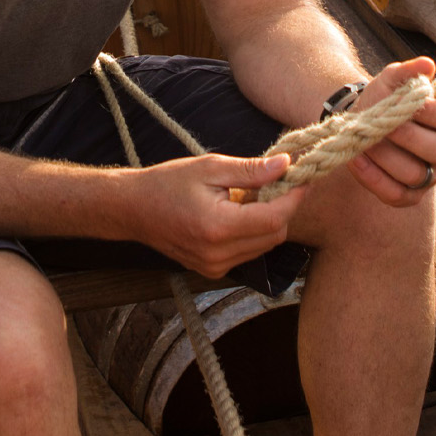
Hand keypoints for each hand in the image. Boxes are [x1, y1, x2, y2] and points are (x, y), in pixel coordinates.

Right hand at [127, 153, 304, 277]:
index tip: (302, 177)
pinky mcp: (212, 270)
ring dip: (269, 220)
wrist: (133, 209)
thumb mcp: (210, 167)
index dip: (294, 198)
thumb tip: (285, 165)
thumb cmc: (167, 183)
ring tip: (254, 194)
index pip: (274, 218)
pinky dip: (253, 231)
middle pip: (275, 235)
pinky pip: (248, 252)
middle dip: (284, 207)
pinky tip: (239, 211)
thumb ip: (250, 170)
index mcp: (218, 227)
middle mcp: (218, 255)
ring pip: (264, 246)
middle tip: (280, 180)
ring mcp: (214, 267)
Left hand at [345, 57, 435, 206]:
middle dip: (406, 136)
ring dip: (385, 156)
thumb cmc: (385, 98)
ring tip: (364, 138)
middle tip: (381, 122)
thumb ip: (408, 72)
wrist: (362, 120)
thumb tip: (427, 64)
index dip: (431, 112)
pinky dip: (373, 178)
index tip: (404, 101)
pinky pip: (396, 195)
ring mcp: (430, 175)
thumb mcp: (392, 80)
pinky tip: (356, 159)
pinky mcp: (410, 195)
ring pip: (415, 174)